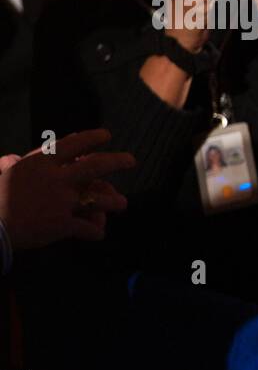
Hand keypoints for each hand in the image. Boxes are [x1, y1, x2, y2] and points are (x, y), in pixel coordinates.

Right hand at [0, 130, 133, 249]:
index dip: (92, 138)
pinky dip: (95, 232)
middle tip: (132, 160)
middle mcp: (55, 179)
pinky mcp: (62, 224)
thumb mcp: (6, 176)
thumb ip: (16, 166)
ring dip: (114, 202)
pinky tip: (97, 234)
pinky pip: (87, 228)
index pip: (72, 144)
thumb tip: (10, 158)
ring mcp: (61, 202)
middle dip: (118, 161)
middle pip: (95, 166)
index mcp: (41, 164)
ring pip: (99, 200)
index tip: (106, 135)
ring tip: (122, 203)